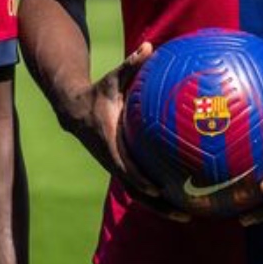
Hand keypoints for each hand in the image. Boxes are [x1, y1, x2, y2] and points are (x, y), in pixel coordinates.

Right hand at [65, 43, 187, 220]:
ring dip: (160, 208)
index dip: (140, 178)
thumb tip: (148, 46)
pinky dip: (158, 196)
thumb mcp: (112, 78)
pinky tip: (181, 199)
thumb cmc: (99, 92)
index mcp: (110, 143)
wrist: (74, 110)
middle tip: (184, 214)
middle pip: (135, 190)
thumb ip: (130, 65)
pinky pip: (141, 186)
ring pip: (138, 194)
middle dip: (158, 205)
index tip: (158, 187)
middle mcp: (113, 160)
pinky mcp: (121, 168)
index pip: (125, 166)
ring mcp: (117, 167)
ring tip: (187, 217)